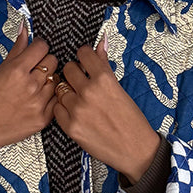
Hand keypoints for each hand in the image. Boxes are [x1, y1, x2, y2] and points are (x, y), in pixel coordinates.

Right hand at [0, 24, 58, 173]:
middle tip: (33, 70)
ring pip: (56, 81)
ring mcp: (38, 103)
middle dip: (44, 63)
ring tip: (33, 87)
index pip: (42, 47)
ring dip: (47, 81)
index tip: (35, 51)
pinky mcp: (42, 119)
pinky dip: (50, 98)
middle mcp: (30, 86)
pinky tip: (36, 100)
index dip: (38, 47)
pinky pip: (56, 100)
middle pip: (53, 62)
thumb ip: (16, 50)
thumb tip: (25, 28)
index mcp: (16, 71)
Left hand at [53, 36, 160, 183]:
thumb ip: (105, 66)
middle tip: (82, 83)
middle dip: (74, 74)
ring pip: (60, 89)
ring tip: (81, 101)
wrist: (135, 149)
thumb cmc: (131, 119)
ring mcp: (77, 110)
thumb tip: (100, 42)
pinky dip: (64, 109)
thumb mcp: (120, 89)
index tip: (85, 62)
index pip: (83, 54)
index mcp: (104, 79)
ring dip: (68, 93)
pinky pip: (57, 109)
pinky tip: (76, 113)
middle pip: (68, 69)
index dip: (84, 57)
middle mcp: (89, 92)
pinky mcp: (70, 127)